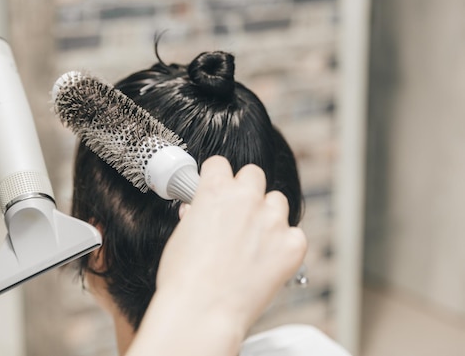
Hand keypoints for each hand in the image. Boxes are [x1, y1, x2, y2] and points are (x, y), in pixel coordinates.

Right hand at [131, 156, 306, 355]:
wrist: (203, 312)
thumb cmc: (184, 278)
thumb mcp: (180, 234)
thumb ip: (196, 214)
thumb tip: (200, 212)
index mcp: (215, 190)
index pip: (220, 164)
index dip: (216, 177)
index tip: (217, 187)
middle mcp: (246, 198)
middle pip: (254, 174)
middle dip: (246, 190)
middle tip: (237, 213)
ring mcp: (272, 221)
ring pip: (278, 201)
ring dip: (267, 214)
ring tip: (254, 240)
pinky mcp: (292, 246)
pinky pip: (295, 234)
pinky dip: (284, 244)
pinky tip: (267, 260)